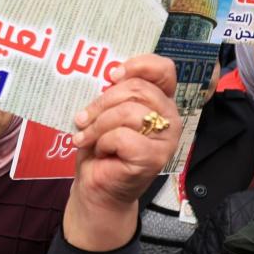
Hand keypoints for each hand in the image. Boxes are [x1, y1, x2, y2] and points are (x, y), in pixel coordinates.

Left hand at [64, 55, 180, 250]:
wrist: (98, 188)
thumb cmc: (102, 148)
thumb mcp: (107, 113)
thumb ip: (116, 93)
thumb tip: (110, 74)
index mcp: (161, 102)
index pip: (164, 70)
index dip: (138, 65)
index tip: (111, 75)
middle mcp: (170, 118)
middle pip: (138, 89)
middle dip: (103, 101)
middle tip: (83, 117)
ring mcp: (166, 140)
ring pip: (128, 112)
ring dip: (98, 124)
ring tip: (86, 136)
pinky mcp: (154, 158)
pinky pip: (122, 136)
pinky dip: (103, 142)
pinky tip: (100, 151)